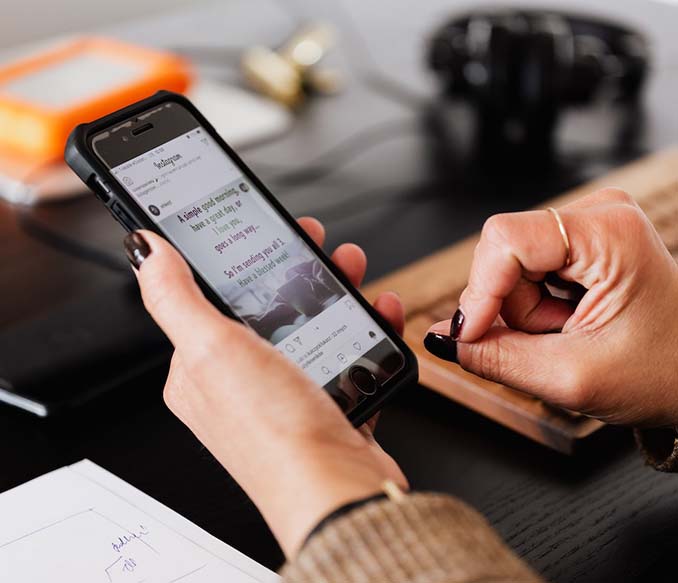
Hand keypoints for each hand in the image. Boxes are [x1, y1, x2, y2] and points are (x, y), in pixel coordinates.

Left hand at [124, 218, 406, 556]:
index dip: (238, 257)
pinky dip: (365, 325)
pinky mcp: (327, 401)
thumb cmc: (274, 433)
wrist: (338, 491)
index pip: (212, 295)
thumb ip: (174, 296)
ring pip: (311, 323)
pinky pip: (347, 350)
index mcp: (201, 367)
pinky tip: (380, 310)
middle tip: (317, 241)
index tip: (262, 228)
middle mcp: (241, 380)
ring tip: (352, 266)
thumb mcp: (212, 350)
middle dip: (296, 267)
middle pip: (268, 304)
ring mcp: (287, 391)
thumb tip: (144, 250)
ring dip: (335, 289)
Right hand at [426, 188, 677, 426]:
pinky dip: (533, 306)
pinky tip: (567, 322)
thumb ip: (495, 357)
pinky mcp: (581, 242)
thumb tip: (441, 339)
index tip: (472, 335)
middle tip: (549, 341)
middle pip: (503, 253)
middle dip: (509, 308)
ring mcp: (590, 225)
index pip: (504, 238)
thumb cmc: (663, 373)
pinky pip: (524, 269)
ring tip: (566, 334)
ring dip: (522, 311)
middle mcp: (600, 215)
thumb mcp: (571, 376)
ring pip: (509, 266)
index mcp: (610, 233)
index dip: (479, 290)